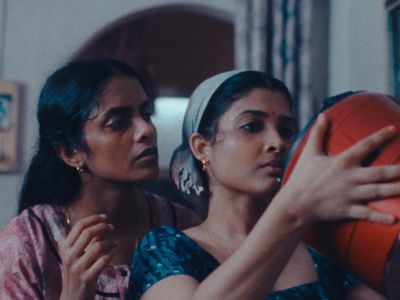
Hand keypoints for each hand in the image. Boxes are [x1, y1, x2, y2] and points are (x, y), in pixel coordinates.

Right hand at [59, 214, 115, 299]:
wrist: (72, 297)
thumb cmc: (78, 272)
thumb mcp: (78, 255)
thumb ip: (88, 240)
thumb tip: (102, 225)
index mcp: (65, 247)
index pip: (79, 225)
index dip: (94, 218)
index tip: (105, 217)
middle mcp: (69, 256)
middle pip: (88, 232)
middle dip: (103, 226)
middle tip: (112, 227)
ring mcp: (77, 268)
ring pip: (98, 246)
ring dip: (110, 242)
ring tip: (114, 243)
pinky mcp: (87, 278)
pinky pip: (104, 260)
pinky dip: (110, 255)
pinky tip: (112, 255)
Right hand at [284, 113, 399, 224]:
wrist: (295, 202)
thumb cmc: (302, 177)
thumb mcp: (309, 153)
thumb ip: (318, 133)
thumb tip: (323, 115)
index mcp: (342, 162)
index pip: (365, 146)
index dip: (380, 137)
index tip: (393, 130)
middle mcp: (350, 177)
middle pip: (379, 172)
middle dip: (398, 169)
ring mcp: (350, 194)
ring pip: (378, 191)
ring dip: (396, 190)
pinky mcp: (347, 209)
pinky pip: (366, 214)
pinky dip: (380, 217)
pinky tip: (394, 219)